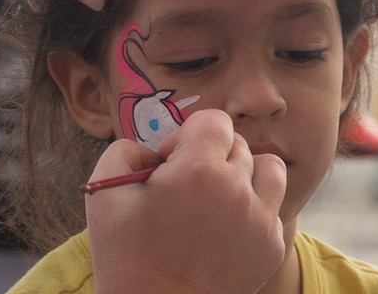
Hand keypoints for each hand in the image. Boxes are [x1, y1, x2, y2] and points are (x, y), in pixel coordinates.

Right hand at [86, 110, 286, 293]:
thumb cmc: (126, 256)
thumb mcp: (105, 193)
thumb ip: (128, 148)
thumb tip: (158, 148)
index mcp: (199, 170)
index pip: (214, 121)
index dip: (188, 136)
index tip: (173, 164)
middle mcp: (238, 190)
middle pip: (237, 144)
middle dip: (212, 157)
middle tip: (187, 189)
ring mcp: (261, 219)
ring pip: (268, 168)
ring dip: (245, 175)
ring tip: (218, 199)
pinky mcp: (272, 245)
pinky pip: (272, 207)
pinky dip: (253, 210)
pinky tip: (224, 230)